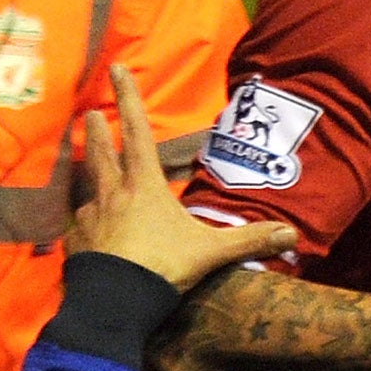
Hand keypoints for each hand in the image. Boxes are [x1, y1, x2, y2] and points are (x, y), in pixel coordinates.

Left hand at [69, 65, 295, 288]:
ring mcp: (90, 218)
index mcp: (144, 186)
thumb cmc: (165, 264)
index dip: (128, 99)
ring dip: (89, 172)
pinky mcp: (78, 242)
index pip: (137, 133)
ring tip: (85, 166)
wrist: (116, 301)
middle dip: (96, 133)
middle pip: (102, 154)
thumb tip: (293, 234)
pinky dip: (88, 221)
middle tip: (88, 114)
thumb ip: (250, 240)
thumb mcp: (213, 250)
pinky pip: (82, 225)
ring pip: (89, 187)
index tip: (116, 69)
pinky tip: (90, 228)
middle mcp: (113, 194)